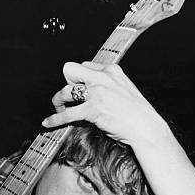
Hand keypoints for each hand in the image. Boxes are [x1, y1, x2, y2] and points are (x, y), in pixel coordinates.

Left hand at [42, 61, 166, 146]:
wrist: (146, 128)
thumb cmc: (138, 115)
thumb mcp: (124, 91)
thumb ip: (109, 87)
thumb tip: (93, 94)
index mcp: (112, 70)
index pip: (85, 66)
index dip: (79, 79)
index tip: (78, 90)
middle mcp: (102, 78)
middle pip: (70, 70)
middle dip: (65, 83)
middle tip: (67, 98)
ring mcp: (97, 93)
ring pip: (65, 90)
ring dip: (58, 101)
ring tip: (58, 110)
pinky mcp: (93, 109)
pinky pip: (66, 113)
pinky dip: (54, 119)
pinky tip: (48, 123)